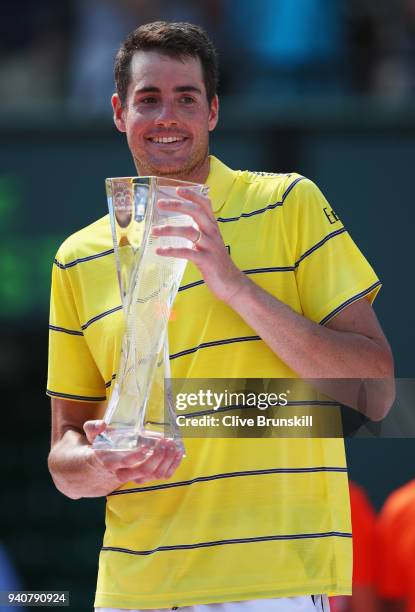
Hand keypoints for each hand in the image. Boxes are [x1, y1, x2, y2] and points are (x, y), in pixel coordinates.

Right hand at [83, 420, 182, 484]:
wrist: (102, 467)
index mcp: (111, 462)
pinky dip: (173, 465)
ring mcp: (137, 477)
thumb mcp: (93, 436)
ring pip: (155, 474)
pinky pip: (163, 475)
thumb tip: (102, 424)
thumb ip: (94, 428)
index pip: (125, 463)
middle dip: (157, 456)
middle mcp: (124, 473)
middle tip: (165, 442)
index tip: (146, 445)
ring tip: (173, 445)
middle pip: (143, 470)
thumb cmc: (101, 447)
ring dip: (168, 460)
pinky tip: (179, 453)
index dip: (136, 456)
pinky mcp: (147, 477)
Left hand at [153, 187, 247, 302]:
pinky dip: (171, 251)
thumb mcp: (209, 243)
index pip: (205, 205)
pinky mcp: (206, 261)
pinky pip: (187, 253)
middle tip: (160, 204)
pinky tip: (159, 251)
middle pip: (196, 212)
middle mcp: (213, 234)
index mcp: (213, 228)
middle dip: (177, 205)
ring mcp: (210, 247)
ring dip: (169, 229)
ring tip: (154, 230)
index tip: (178, 189)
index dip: (192, 195)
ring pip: (189, 232)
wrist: (231, 283)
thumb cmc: (217, 262)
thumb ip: (199, 233)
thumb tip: (181, 227)